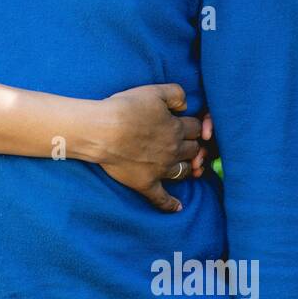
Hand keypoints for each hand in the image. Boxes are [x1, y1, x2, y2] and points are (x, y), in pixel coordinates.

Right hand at [94, 83, 210, 212]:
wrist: (102, 131)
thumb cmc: (124, 108)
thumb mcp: (153, 91)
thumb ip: (176, 93)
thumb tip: (186, 105)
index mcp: (176, 128)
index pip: (195, 127)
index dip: (193, 124)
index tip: (186, 123)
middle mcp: (173, 150)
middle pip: (193, 149)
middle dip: (192, 144)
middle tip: (185, 142)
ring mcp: (160, 169)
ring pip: (184, 171)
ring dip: (187, 167)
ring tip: (185, 165)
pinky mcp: (145, 183)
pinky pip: (161, 198)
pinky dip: (170, 204)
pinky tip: (178, 208)